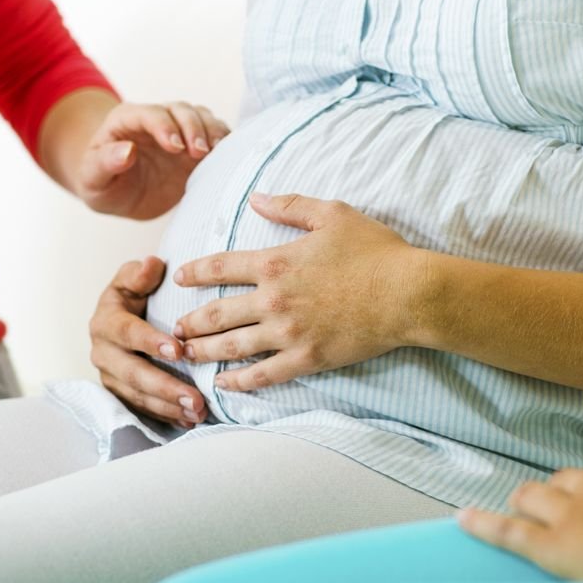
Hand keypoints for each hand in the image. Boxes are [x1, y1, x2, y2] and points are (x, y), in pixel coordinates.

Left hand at [75, 102, 229, 219]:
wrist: (120, 195)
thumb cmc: (102, 184)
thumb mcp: (92, 179)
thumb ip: (105, 163)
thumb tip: (127, 151)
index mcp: (126, 121)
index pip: (149, 113)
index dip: (164, 126)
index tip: (176, 147)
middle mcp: (155, 119)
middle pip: (180, 110)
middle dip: (193, 127)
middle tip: (200, 152)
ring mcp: (178, 130)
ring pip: (201, 116)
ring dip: (212, 131)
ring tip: (216, 151)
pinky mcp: (195, 146)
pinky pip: (214, 134)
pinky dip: (225, 141)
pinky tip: (228, 155)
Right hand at [89, 256, 206, 427]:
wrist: (120, 319)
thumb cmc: (133, 296)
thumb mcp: (132, 279)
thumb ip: (140, 274)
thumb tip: (152, 264)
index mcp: (105, 322)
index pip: (127, 333)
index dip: (150, 342)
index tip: (178, 350)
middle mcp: (102, 352)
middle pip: (132, 373)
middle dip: (164, 387)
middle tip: (195, 398)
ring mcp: (109, 377)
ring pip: (137, 396)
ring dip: (168, 407)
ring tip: (198, 412)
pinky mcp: (119, 394)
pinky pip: (141, 408)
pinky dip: (165, 416)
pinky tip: (189, 420)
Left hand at [172, 193, 421, 391]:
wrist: (408, 293)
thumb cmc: (375, 251)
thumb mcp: (332, 214)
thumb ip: (289, 205)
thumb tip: (255, 198)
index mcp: (275, 262)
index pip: (220, 267)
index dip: (194, 272)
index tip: (179, 278)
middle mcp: (273, 299)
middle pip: (216, 313)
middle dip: (190, 321)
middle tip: (174, 328)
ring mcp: (288, 332)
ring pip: (231, 346)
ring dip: (203, 352)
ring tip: (185, 355)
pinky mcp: (306, 358)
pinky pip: (263, 375)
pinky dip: (238, 382)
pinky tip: (223, 384)